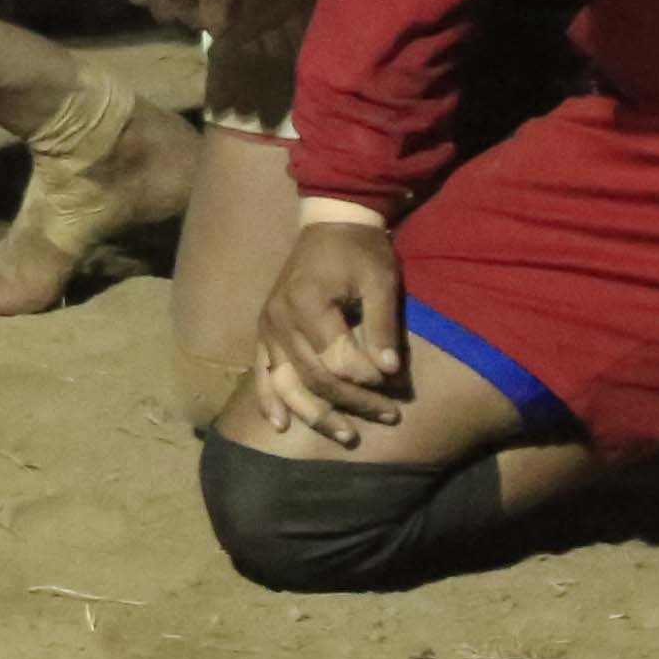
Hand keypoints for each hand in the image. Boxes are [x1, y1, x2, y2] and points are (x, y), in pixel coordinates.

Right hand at [245, 214, 412, 442]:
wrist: (330, 222)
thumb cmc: (359, 250)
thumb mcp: (381, 279)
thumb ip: (382, 325)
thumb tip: (391, 372)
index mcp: (308, 303)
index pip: (339, 360)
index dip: (369, 380)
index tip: (397, 386)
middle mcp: (280, 318)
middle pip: (316, 378)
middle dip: (354, 403)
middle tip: (389, 416)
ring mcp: (268, 326)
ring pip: (288, 384)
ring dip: (316, 414)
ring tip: (346, 436)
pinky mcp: (264, 330)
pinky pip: (261, 372)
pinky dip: (269, 400)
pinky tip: (280, 425)